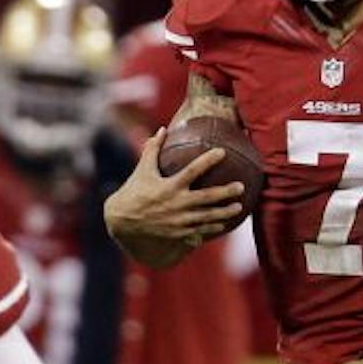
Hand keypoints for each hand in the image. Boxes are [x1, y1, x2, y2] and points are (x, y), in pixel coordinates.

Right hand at [102, 132, 244, 267]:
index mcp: (169, 187)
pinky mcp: (178, 234)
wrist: (122, 222)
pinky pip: (199, 231)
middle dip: (225, 192)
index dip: (208, 160)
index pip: (192, 171)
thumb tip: (162, 129)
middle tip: (241, 186)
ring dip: (224, 213)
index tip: (222, 152)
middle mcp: (176, 205)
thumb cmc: (133, 192)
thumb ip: (152, 149)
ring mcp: (179, 221)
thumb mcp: (142, 170)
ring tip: (239, 207)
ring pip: (207, 217)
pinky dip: (212, 229)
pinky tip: (224, 225)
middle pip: (207, 198)